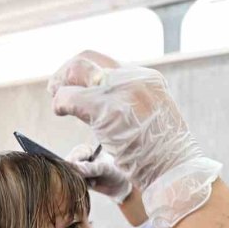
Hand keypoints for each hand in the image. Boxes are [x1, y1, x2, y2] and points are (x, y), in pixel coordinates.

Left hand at [48, 51, 220, 227]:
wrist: (173, 169)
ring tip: (57, 102)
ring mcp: (120, 90)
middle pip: (87, 58)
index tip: (75, 85)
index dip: (85, 72)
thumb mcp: (152, 117)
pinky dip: (60, 103)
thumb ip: (133, 103)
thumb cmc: (162, 153)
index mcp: (147, 78)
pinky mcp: (106, 107)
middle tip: (55, 88)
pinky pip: (70, 96)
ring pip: (77, 71)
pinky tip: (60, 112)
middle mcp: (134, 77)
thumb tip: (106, 98)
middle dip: (66, 72)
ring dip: (60, 85)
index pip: (106, 63)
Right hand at [65, 143, 131, 203]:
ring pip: (71, 177)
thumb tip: (76, 168)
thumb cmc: (116, 171)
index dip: (74, 166)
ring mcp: (79, 168)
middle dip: (79, 175)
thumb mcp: (105, 168)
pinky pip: (75, 184)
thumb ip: (91, 168)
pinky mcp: (80, 178)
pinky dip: (83, 186)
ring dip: (82, 181)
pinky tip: (93, 184)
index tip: (81, 175)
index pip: (73, 157)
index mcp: (85, 149)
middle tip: (92, 179)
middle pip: (69, 167)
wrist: (121, 184)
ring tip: (94, 181)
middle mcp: (80, 158)